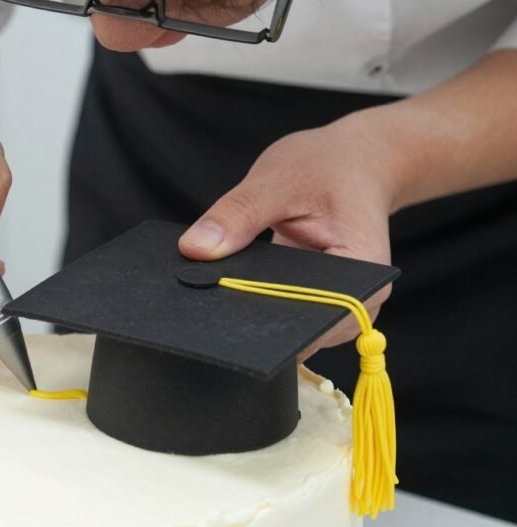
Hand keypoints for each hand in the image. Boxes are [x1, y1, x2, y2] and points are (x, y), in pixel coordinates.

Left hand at [178, 114, 400, 354]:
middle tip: (206, 302)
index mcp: (363, 274)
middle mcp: (356, 300)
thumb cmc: (328, 166)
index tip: (225, 313)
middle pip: (302, 332)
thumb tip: (194, 249)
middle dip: (254, 320)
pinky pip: (282, 313)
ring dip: (253, 313)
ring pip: (289, 329)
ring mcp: (337, 306)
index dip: (271, 322)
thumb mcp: (277, 180)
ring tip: (216, 291)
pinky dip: (255, 302)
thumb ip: (237, 215)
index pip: (317, 318)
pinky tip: (228, 286)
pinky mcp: (315, 301)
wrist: (354, 162)